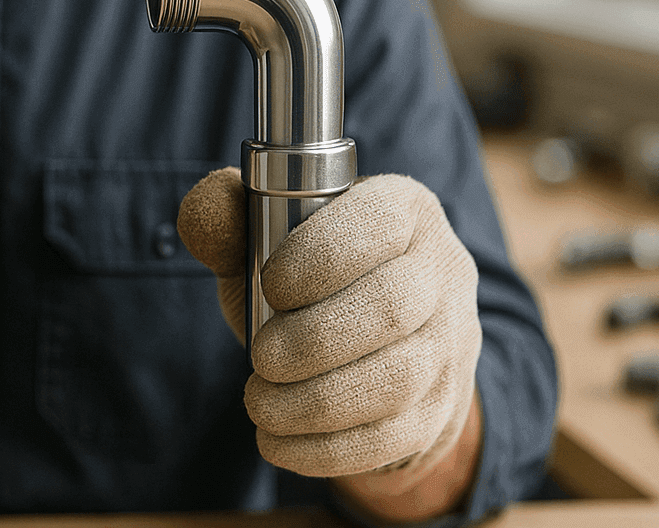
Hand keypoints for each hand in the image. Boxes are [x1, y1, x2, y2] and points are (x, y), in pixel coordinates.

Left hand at [179, 168, 481, 519]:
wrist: (365, 347)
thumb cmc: (306, 280)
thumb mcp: (266, 239)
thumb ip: (227, 217)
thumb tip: (208, 213)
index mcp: (405, 211)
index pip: (381, 222)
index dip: (321, 256)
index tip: (269, 287)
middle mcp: (442, 273)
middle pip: (393, 306)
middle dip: (312, 340)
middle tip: (260, 358)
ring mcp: (450, 345)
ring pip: (398, 379)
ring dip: (315, 402)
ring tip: (259, 403)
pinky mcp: (440, 409)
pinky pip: (394, 438)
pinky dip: (326, 448)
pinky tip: (277, 442)